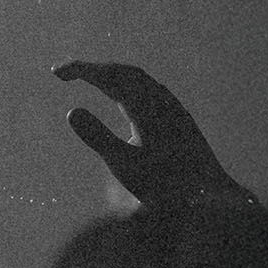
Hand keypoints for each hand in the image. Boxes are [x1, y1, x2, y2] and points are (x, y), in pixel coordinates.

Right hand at [54, 60, 253, 207]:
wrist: (210, 198)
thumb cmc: (166, 186)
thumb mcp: (124, 164)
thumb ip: (98, 137)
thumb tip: (72, 112)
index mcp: (147, 107)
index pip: (111, 75)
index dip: (82, 69)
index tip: (57, 73)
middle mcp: (163, 102)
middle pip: (125, 72)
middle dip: (94, 69)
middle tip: (66, 74)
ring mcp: (174, 111)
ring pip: (140, 81)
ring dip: (111, 76)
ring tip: (91, 80)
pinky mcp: (180, 122)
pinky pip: (150, 92)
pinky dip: (127, 87)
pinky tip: (125, 102)